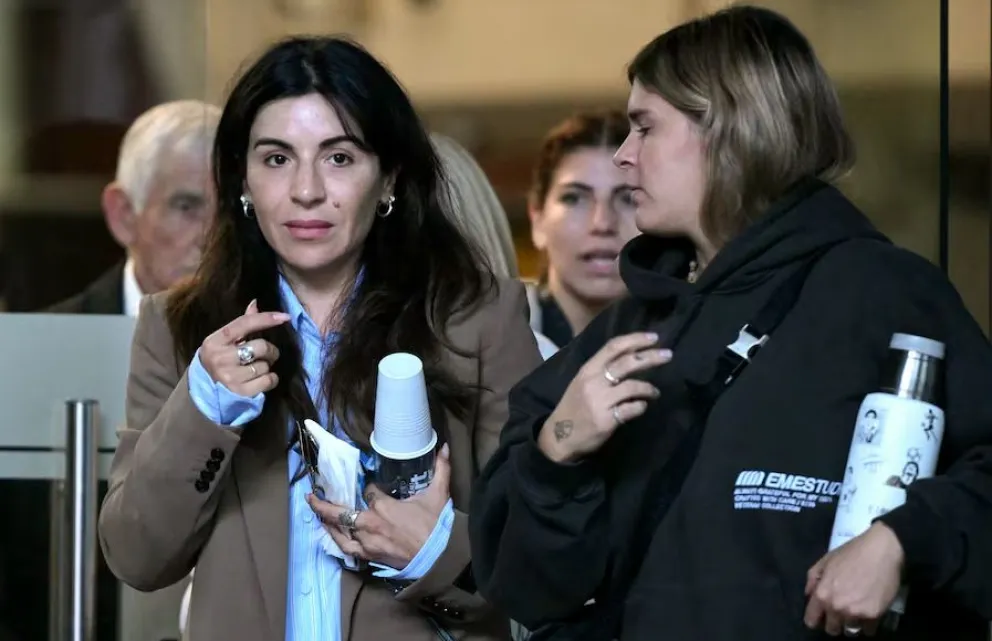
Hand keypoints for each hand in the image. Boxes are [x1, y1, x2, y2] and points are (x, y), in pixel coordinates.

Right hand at [199, 299, 288, 396]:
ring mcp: (230, 376)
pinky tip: (261, 378)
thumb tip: (255, 303)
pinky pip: (268, 380)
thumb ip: (242, 324)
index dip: (266, 318)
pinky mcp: (240, 392)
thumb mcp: (225, 340)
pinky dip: (271, 379)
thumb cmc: (220, 358)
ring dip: (267, 366)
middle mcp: (220, 358)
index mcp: (215, 340)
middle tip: (266, 354)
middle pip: (260, 346)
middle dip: (269, 350)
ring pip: (265, 365)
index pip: (244, 324)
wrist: (205, 387)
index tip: (285, 317)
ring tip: (257, 367)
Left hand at [307, 444, 451, 570]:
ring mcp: (367, 541)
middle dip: (324, 503)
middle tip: (311, 494)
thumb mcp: (438, 495)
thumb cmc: (437, 526)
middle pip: (341, 511)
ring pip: (339, 530)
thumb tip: (445, 447)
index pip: (368, 491)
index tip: (374, 486)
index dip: (369, 488)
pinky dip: (335, 539)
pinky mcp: (369, 556)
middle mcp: (369, 523)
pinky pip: (346, 548)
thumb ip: (441, 468)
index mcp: (383, 506)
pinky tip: (329, 533)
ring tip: (315, 511)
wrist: (439, 558)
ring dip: (325, 520)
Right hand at [537, 332, 669, 462]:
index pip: (613, 347)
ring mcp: (600, 401)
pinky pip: (632, 409)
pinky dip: (641, 406)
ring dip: (649, 388)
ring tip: (655, 392)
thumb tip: (632, 356)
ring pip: (633, 386)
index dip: (635, 339)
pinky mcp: (606, 420)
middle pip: (627, 363)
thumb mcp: (582, 382)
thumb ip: (603, 370)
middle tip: (668, 355)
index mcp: (587, 369)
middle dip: (651, 357)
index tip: (654, 337)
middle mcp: (593, 382)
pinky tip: (642, 407)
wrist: (559, 437)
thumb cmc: (574, 407)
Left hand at [804, 522, 904, 635]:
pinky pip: (868, 630)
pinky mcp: (874, 616)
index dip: (815, 618)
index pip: (811, 621)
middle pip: (831, 629)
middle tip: (842, 610)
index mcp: (822, 594)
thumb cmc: (852, 553)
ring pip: (850, 631)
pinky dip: (868, 623)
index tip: (821, 615)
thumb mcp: (825, 561)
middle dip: (834, 621)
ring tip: (856, 609)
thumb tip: (809, 596)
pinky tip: (869, 610)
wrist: (882, 550)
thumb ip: (813, 580)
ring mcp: (856, 613)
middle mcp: (837, 607)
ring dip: (852, 623)